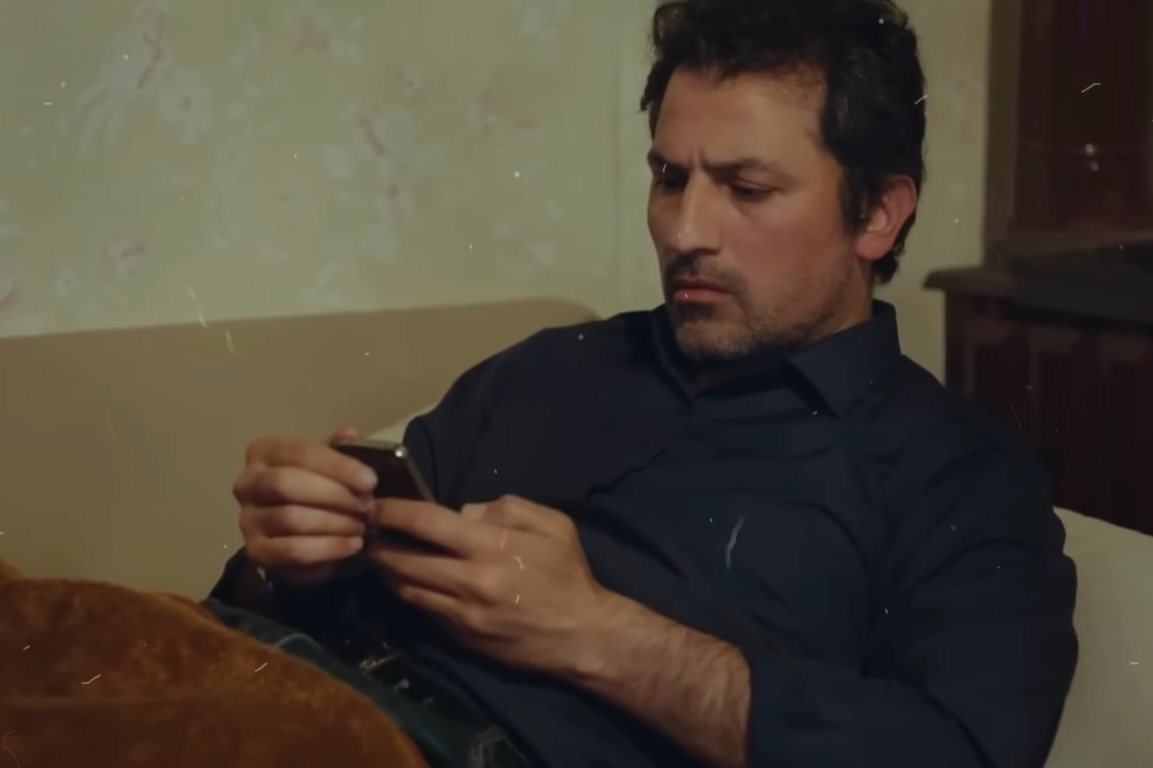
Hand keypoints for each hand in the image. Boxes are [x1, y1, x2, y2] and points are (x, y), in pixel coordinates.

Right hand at [234, 427, 377, 584]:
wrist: (301, 531)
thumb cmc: (316, 486)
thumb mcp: (327, 463)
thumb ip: (339, 449)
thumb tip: (351, 434)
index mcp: (263, 452)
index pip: (300, 453)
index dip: (338, 466)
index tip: (370, 481)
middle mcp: (246, 483)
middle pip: (286, 484)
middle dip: (333, 494)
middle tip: (367, 505)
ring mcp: (247, 520)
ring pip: (290, 519)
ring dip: (334, 523)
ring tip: (362, 526)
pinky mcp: (256, 552)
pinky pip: (292, 551)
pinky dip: (327, 549)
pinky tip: (352, 545)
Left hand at [366, 495, 615, 674]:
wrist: (580, 636)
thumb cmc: (568, 574)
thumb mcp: (554, 525)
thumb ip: (508, 507)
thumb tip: (464, 510)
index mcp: (492, 547)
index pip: (427, 523)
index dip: (394, 511)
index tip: (375, 504)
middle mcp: (469, 581)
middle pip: (404, 560)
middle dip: (377, 543)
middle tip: (364, 529)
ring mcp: (461, 614)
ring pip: (407, 589)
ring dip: (387, 570)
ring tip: (377, 553)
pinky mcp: (460, 637)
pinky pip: (424, 610)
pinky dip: (411, 592)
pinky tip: (406, 580)